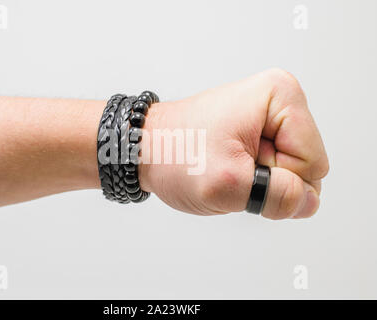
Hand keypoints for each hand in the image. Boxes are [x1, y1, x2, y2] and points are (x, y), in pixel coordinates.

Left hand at [140, 69, 328, 219]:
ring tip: (227, 166)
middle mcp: (280, 101)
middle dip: (269, 181)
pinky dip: (253, 177)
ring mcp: (270, 117)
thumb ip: (278, 197)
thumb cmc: (176, 154)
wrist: (147, 148)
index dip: (277, 181)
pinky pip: (274, 169)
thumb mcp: (228, 183)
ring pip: (291, 172)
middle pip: (306, 166)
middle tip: (232, 170)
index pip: (313, 164)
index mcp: (280, 97)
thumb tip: (308, 203)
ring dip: (259, 181)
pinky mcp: (260, 132)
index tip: (240, 169)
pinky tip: (229, 166)